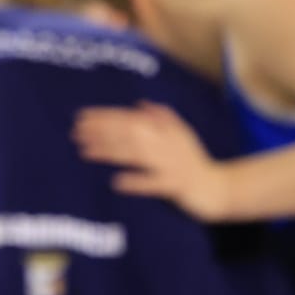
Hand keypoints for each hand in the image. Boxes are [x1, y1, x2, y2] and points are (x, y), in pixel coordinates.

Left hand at [73, 101, 230, 221]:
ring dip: (109, 152)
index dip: (105, 117)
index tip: (80, 117)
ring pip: (136, 155)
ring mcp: (171, 165)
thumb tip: (141, 105)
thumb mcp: (182, 136)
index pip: (129, 119)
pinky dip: (136, 182)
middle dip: (100, 131)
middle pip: (128, 134)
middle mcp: (166, 144)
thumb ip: (163, 118)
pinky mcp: (176, 186)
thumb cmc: (195, 162)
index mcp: (165, 131)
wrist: (220, 189)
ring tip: (85, 151)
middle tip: (75, 132)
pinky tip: (116, 182)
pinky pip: (153, 184)